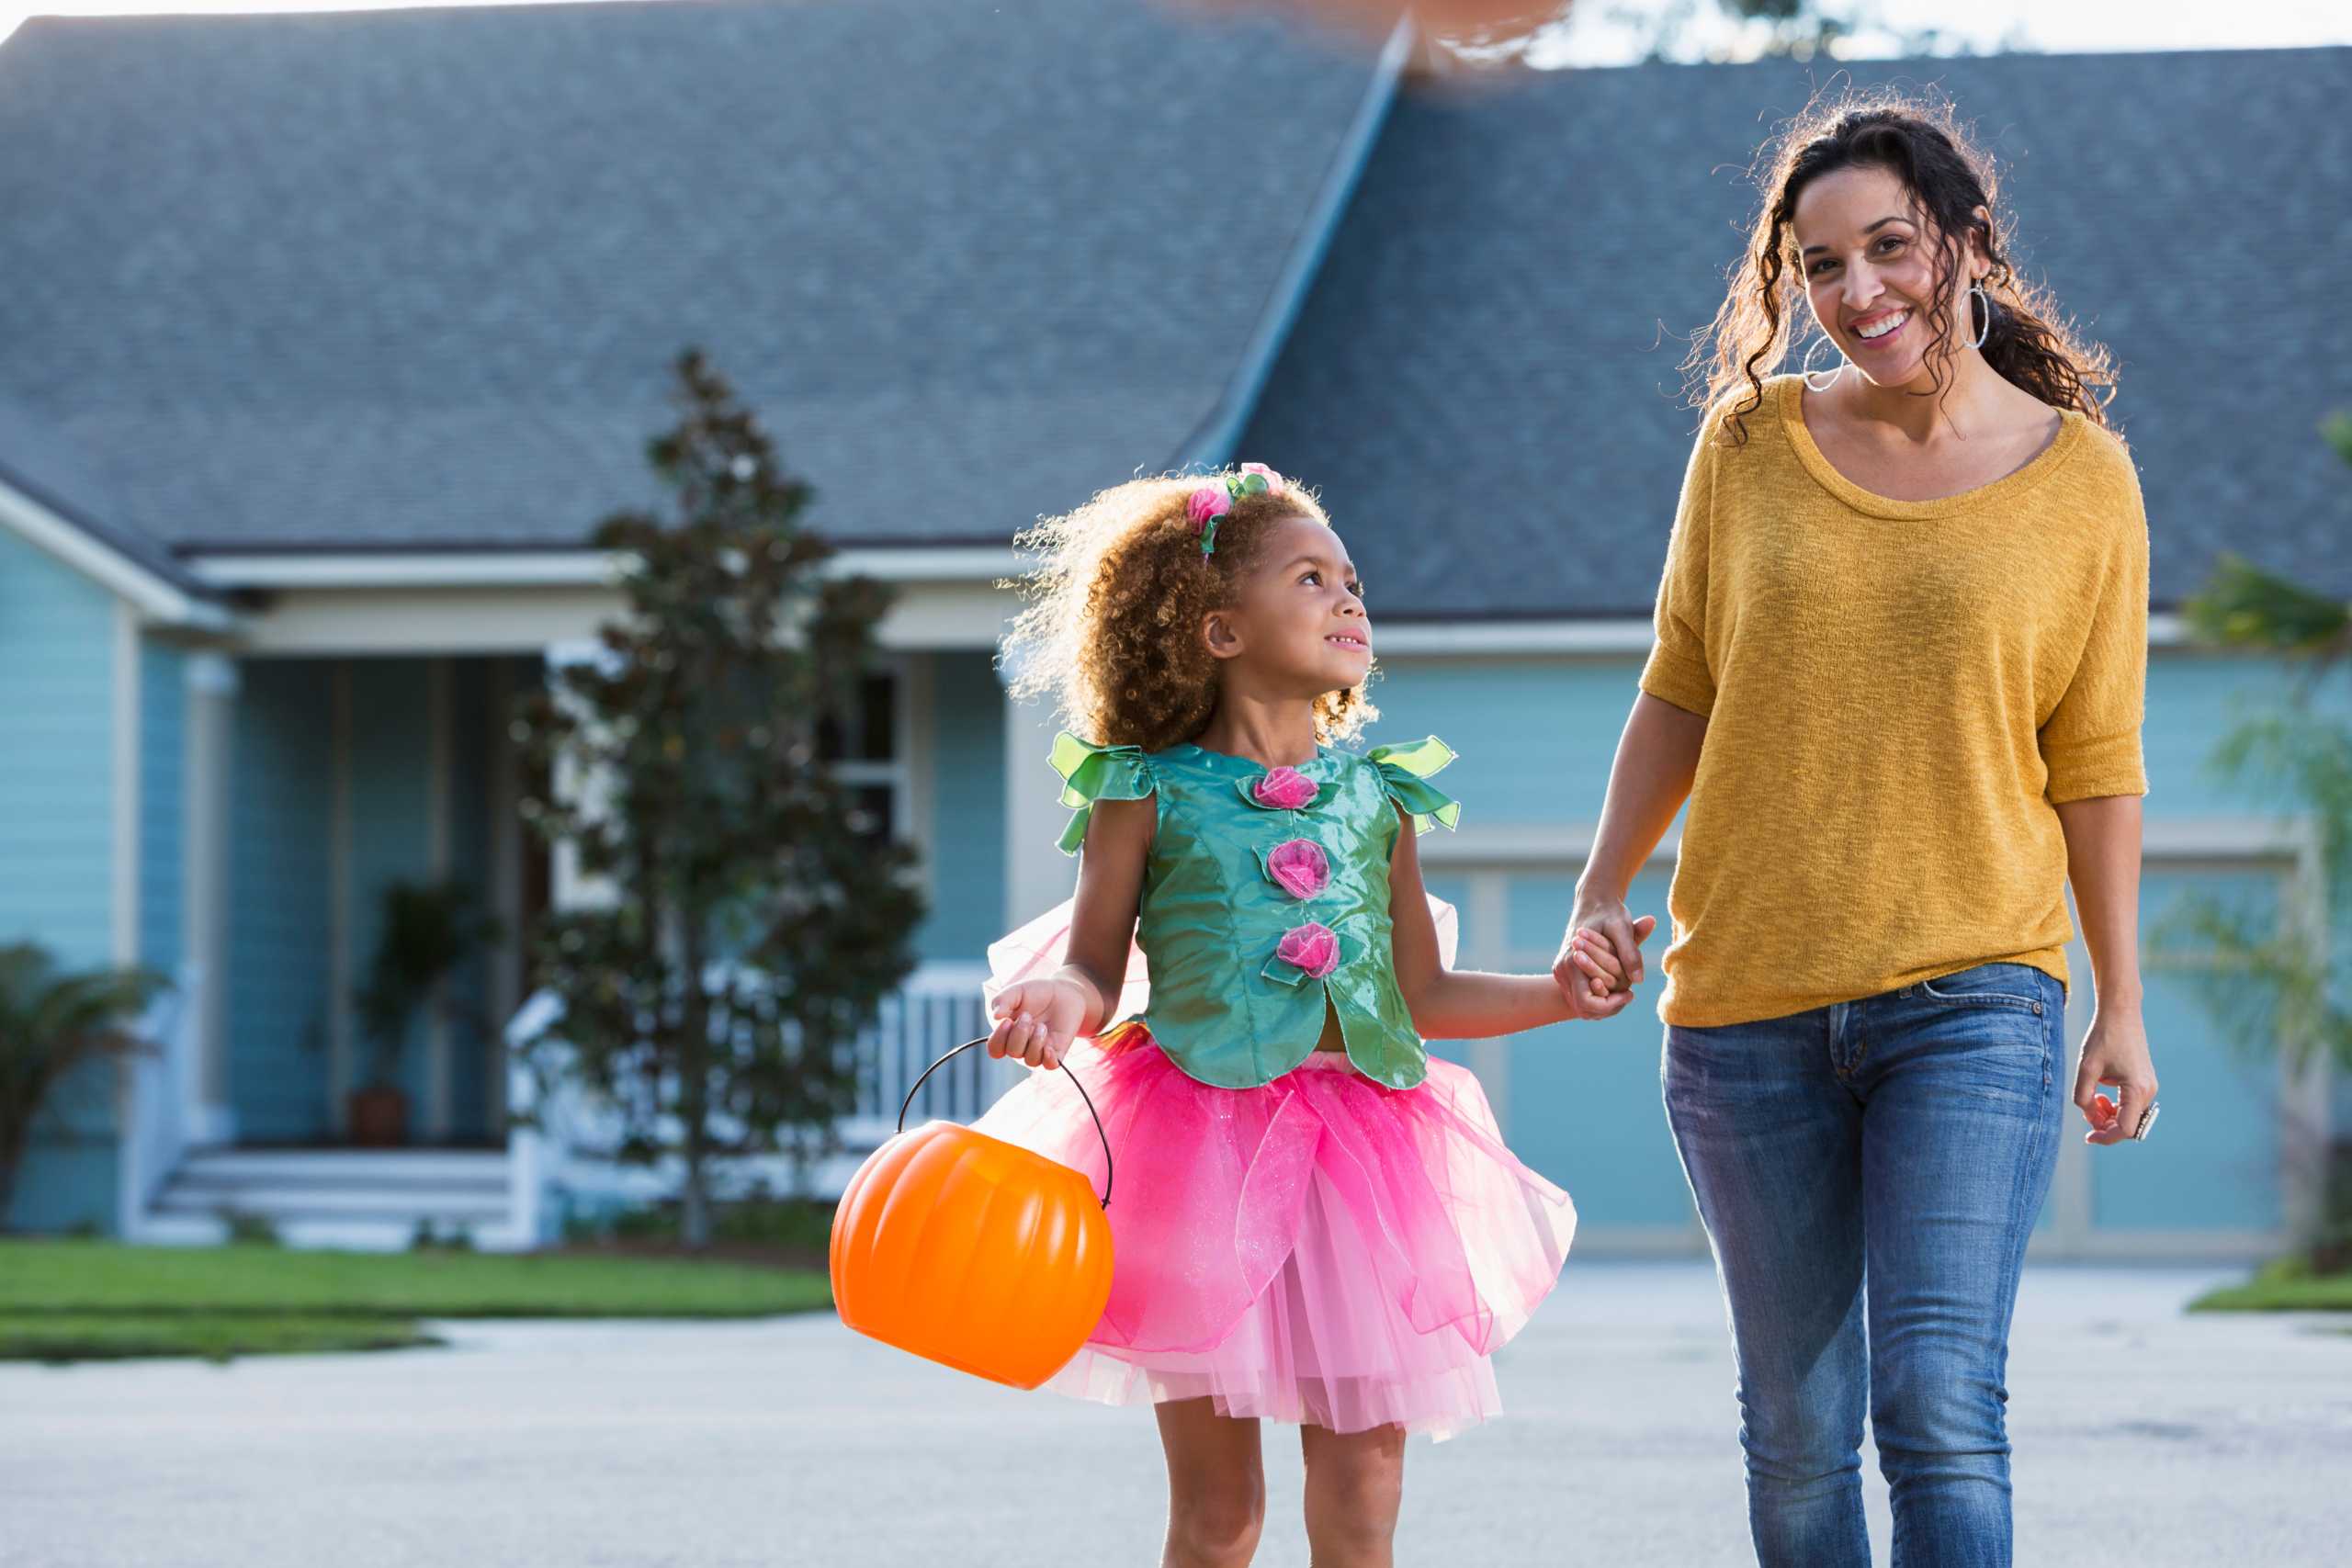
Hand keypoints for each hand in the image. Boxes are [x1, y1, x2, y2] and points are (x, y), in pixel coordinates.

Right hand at [986, 978, 1090, 1069]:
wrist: (1063, 991)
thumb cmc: (1037, 993)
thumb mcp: (1017, 991)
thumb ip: (1002, 1000)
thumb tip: (996, 1016)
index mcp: (1008, 1034)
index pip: (995, 1049)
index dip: (998, 1039)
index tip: (1007, 1021)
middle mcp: (1022, 1045)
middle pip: (1013, 1053)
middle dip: (1019, 1034)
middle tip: (1027, 1015)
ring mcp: (1040, 1049)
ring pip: (1031, 1060)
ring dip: (1035, 1042)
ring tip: (1042, 1026)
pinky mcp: (1057, 1050)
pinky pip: (1051, 1065)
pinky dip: (1049, 1060)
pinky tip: (1049, 1048)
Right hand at [1553, 900, 1658, 1020]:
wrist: (1593, 900)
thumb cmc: (1609, 913)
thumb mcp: (1622, 929)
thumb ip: (1629, 953)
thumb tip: (1638, 980)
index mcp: (1572, 962)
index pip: (1586, 1001)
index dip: (1609, 1004)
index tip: (1629, 994)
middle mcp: (1562, 969)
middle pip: (1583, 1007)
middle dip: (1608, 1006)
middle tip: (1629, 995)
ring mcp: (1561, 971)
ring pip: (1581, 1003)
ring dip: (1603, 1002)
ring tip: (1624, 992)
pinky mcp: (1565, 970)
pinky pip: (1580, 994)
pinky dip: (1597, 995)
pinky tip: (1615, 987)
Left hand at [2073, 1002, 2156, 1145]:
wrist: (2120, 1013)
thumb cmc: (2103, 1037)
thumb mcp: (2086, 1068)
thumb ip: (2083, 1097)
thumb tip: (2090, 1117)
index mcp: (2136, 1089)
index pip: (2125, 1129)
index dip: (2105, 1137)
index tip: (2088, 1138)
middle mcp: (2149, 1090)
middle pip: (2128, 1125)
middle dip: (2106, 1125)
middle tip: (2086, 1112)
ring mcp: (2149, 1086)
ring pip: (2130, 1115)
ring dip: (2109, 1115)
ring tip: (2092, 1098)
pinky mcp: (2145, 1081)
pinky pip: (2131, 1104)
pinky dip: (2115, 1106)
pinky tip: (2100, 1094)